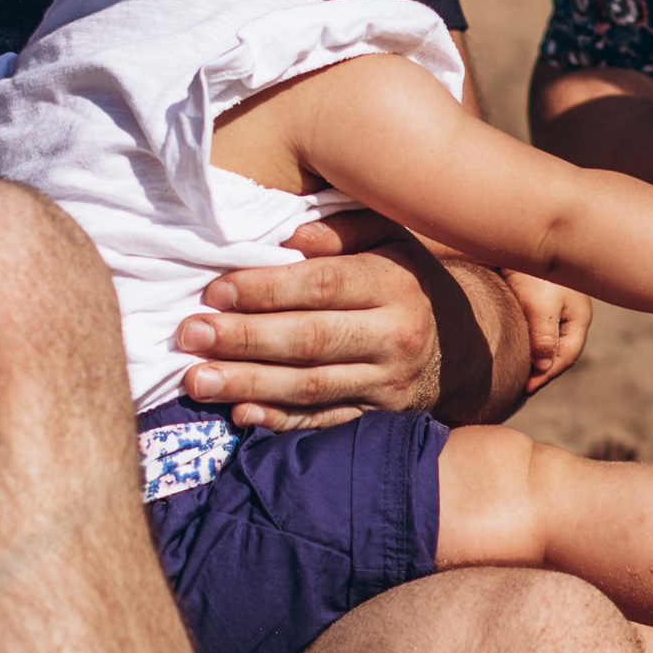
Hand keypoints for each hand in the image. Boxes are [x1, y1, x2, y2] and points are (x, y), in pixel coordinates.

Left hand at [175, 210, 442, 427]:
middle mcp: (395, 335)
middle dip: (243, 339)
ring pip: (310, 387)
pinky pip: (324, 423)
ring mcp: (388, 384)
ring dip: (248, 384)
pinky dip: (280, 421)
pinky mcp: (381, 419)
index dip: (265, 289)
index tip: (214, 291)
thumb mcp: (389, 240)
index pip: (323, 285)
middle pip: (311, 340)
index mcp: (393, 283)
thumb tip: (291, 236)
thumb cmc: (406, 280)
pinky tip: (240, 414)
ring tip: (196, 380)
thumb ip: (341, 230)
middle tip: (189, 335)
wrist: (464, 346)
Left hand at [505, 270, 590, 395]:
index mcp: (578, 319)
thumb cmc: (535, 272)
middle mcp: (572, 316)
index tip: (525, 388)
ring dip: (536, 359)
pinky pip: (539, 331)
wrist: (522, 242)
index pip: (565, 357)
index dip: (546, 375)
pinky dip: (529, 344)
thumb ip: (544, 337)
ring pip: (549, 342)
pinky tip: (516, 350)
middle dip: (542, 371)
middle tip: (520, 388)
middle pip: (559, 352)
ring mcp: (559, 309)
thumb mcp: (541, 306)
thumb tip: (543, 367)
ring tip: (518, 374)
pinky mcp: (543, 303)